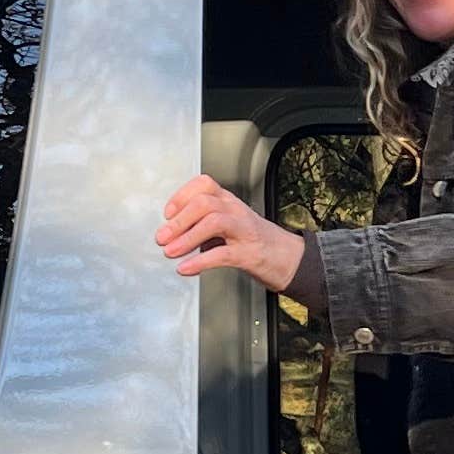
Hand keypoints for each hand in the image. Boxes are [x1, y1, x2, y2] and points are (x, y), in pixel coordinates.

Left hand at [158, 174, 306, 294]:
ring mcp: (245, 231)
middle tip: (162, 237)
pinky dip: (200, 262)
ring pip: (214, 222)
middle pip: (205, 202)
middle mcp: (237, 212)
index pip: (204, 184)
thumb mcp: (230, 225)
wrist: (291, 259)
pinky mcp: (249, 254)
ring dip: (187, 238)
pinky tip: (186, 268)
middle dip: (179, 220)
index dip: (181, 196)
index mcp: (230, 202)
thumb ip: (204, 225)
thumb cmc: (257, 242)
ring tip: (170, 252)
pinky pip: (222, 254)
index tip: (167, 213)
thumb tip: (172, 234)